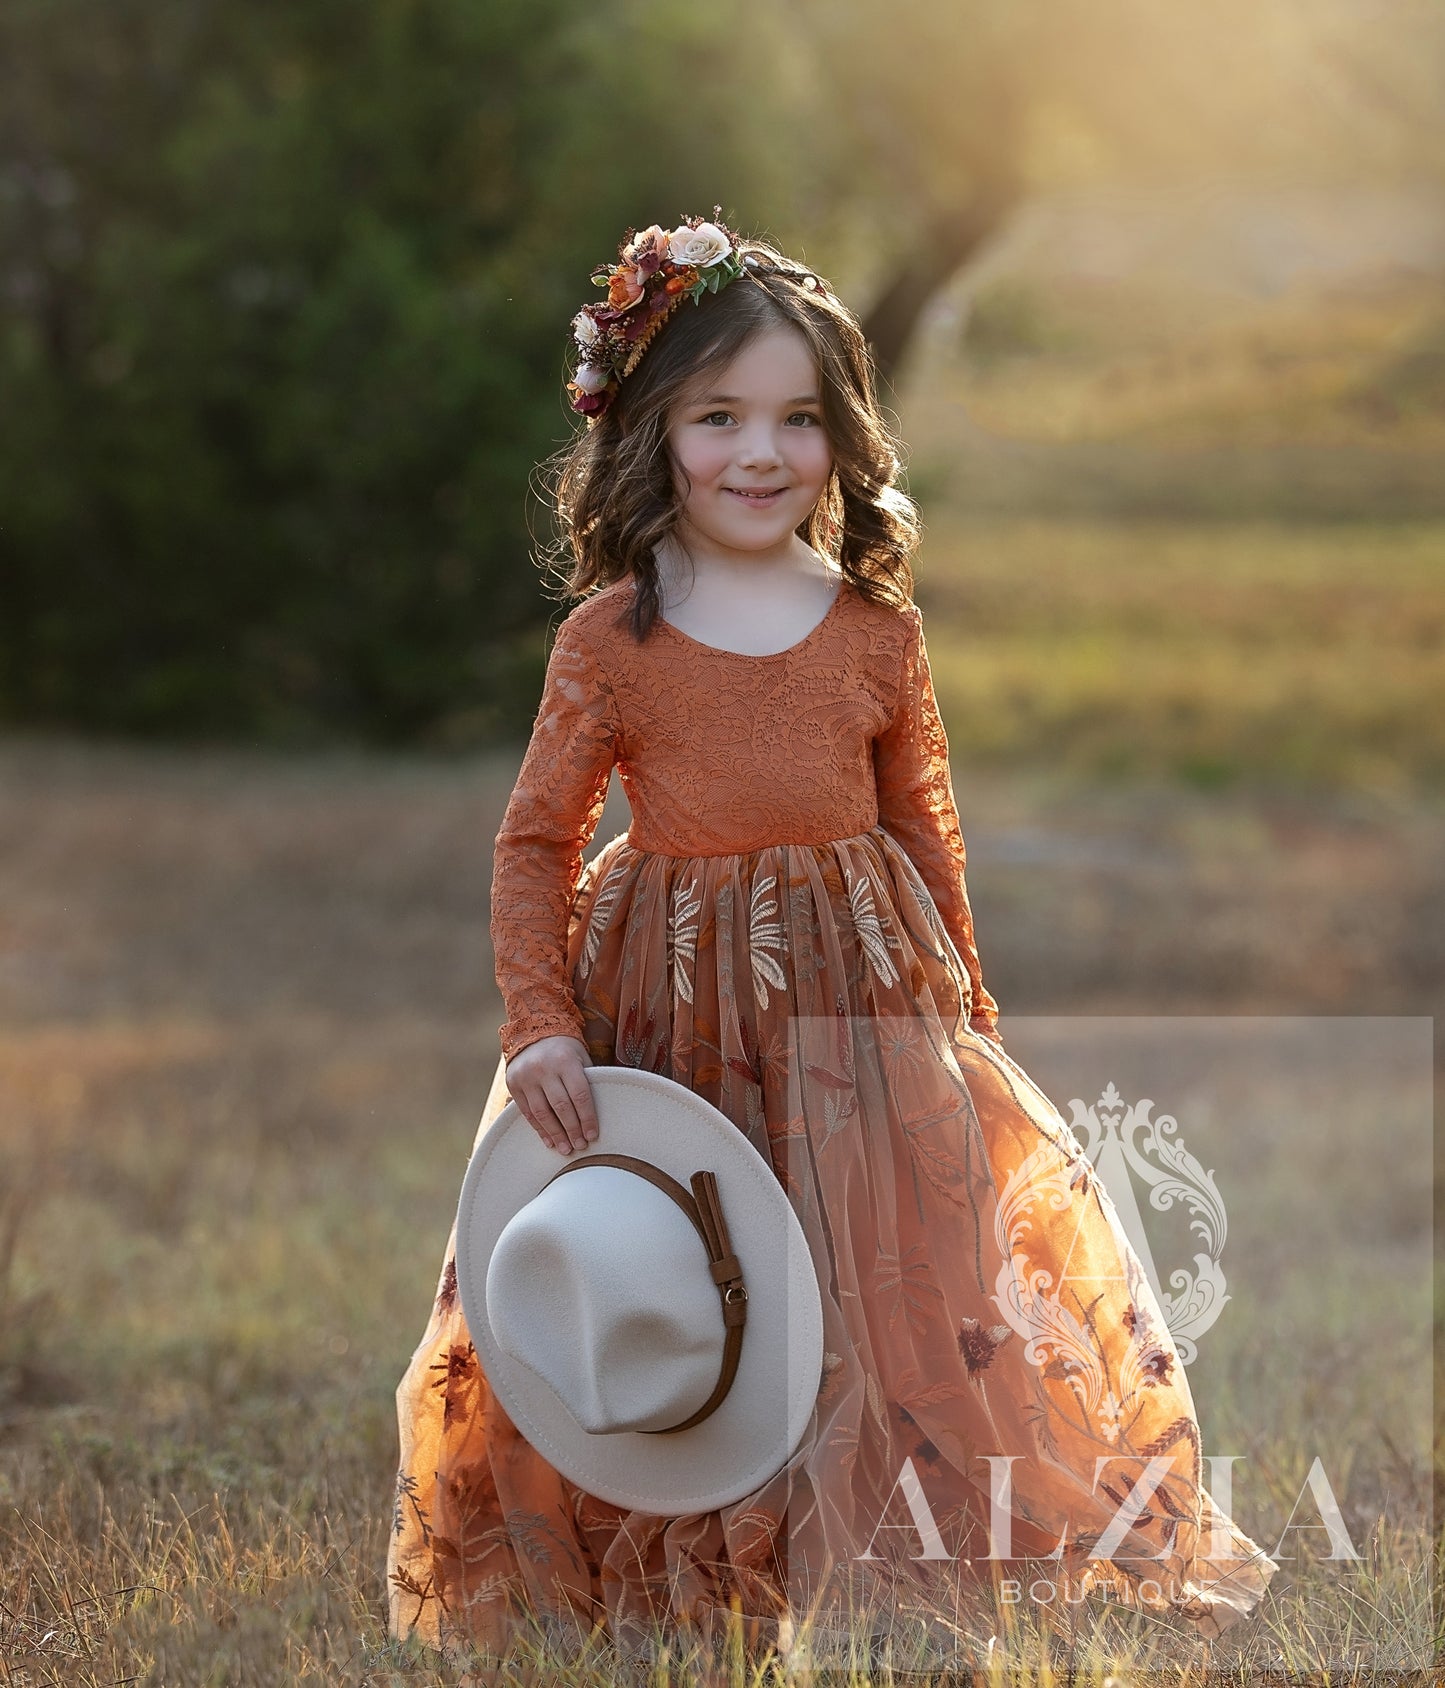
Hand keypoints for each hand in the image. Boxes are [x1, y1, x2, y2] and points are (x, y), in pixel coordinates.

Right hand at [505, 1036, 598, 1155]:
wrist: (533, 1032)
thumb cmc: (565, 1050)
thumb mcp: (581, 1058)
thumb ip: (588, 1081)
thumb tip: (600, 1114)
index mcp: (565, 1060)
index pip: (579, 1094)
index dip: (587, 1118)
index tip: (593, 1135)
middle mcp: (543, 1068)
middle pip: (561, 1106)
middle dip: (572, 1129)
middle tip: (580, 1146)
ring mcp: (526, 1077)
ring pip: (542, 1112)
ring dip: (555, 1134)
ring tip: (566, 1149)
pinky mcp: (513, 1084)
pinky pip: (527, 1112)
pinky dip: (539, 1129)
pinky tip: (549, 1141)